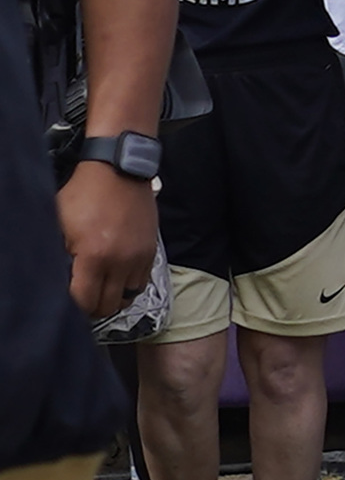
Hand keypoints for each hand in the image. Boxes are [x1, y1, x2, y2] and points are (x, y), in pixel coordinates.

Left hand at [60, 163, 159, 318]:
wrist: (119, 172)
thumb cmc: (85, 193)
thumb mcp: (60, 224)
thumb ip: (59, 255)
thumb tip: (59, 279)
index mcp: (95, 256)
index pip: (84, 301)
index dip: (73, 307)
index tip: (66, 302)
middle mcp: (121, 261)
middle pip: (107, 306)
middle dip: (91, 307)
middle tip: (80, 299)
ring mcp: (139, 257)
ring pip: (127, 298)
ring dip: (111, 299)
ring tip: (98, 291)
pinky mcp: (151, 251)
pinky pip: (141, 283)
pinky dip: (127, 287)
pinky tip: (115, 278)